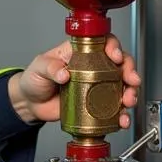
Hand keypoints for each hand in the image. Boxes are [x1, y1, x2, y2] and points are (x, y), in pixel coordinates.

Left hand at [8, 34, 139, 126]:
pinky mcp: (96, 104)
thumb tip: (64, 72)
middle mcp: (94, 67)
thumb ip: (50, 67)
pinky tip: (121, 119)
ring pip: (122, 86)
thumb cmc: (34, 79)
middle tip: (130, 81)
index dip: (114, 46)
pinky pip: (114, 108)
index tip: (116, 56)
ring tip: (127, 102)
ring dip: (130, 93)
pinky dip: (121, 114)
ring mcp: (97, 86)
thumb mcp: (38, 67)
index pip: (104, 42)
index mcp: (81, 52)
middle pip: (120, 64)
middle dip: (130, 71)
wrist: (31, 103)